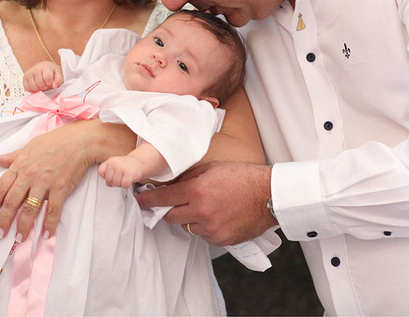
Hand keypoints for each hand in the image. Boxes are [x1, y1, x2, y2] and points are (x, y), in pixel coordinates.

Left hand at [0, 120, 127, 241]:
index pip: (1, 188)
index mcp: (19, 166)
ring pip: (30, 209)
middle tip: (0, 234)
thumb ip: (11, 156)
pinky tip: (47, 234)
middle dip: (4, 220)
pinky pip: (53, 210)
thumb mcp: (28, 146)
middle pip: (12, 202)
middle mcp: (29, 175)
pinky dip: (49, 224)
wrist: (80, 141)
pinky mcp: (60, 188)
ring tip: (19, 238)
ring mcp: (44, 182)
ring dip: (24, 226)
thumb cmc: (54, 142)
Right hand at [21, 61, 61, 92]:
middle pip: (40, 84)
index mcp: (45, 67)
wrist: (43, 66)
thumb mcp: (58, 74)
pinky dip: (32, 90)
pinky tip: (36, 86)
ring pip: (33, 87)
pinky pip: (27, 88)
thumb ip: (59, 80)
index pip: (47, 78)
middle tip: (46, 84)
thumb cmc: (51, 71)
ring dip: (38, 89)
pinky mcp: (25, 77)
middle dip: (44, 87)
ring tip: (41, 85)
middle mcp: (36, 69)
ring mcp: (29, 73)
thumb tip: (54, 86)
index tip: (50, 82)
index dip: (49, 83)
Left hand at [98, 155, 141, 188]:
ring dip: (121, 184)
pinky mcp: (130, 173)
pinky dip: (127, 186)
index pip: (101, 172)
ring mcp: (122, 168)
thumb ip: (108, 173)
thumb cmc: (125, 166)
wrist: (138, 162)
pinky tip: (128, 181)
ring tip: (124, 179)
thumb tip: (108, 183)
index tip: (112, 176)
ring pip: (116, 183)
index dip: (105, 176)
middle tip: (120, 178)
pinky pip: (124, 185)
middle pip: (109, 180)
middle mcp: (115, 163)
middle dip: (114, 182)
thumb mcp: (114, 166)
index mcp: (110, 161)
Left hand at [135, 160, 273, 245]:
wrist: (269, 195)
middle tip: (168, 205)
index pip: (163, 199)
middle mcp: (201, 211)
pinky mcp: (221, 239)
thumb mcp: (210, 169)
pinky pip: (204, 235)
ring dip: (190, 219)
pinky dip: (205, 227)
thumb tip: (169, 185)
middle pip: (170, 217)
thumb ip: (187, 178)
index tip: (140, 200)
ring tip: (206, 207)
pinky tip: (217, 216)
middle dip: (167, 211)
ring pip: (188, 227)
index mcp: (197, 191)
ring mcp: (211, 228)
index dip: (148, 200)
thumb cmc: (242, 177)